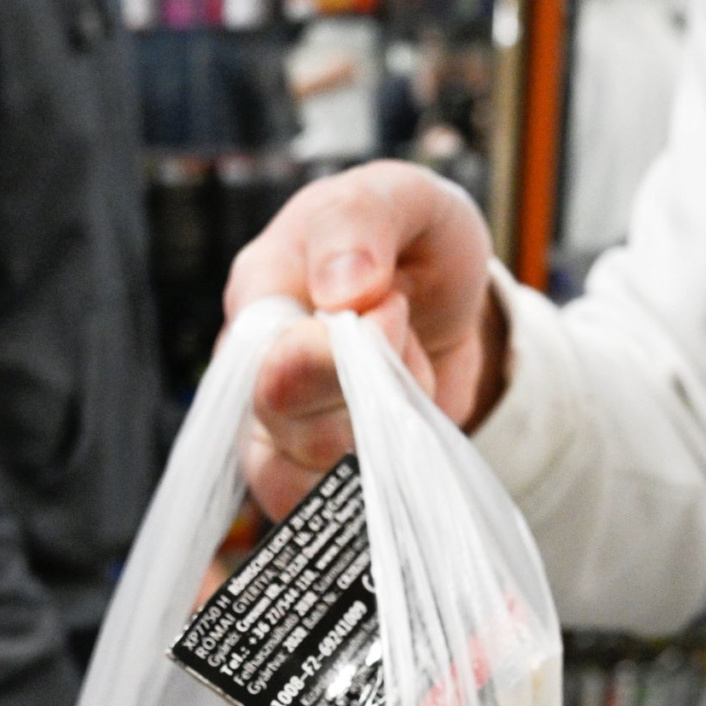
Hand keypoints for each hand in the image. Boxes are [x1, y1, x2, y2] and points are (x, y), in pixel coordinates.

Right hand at [224, 161, 507, 518]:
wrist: (450, 299)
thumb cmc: (412, 240)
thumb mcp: (402, 197)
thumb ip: (361, 222)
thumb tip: (344, 290)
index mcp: (260, 289)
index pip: (262, 344)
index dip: (329, 346)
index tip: (389, 309)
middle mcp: (255, 366)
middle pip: (280, 414)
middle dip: (363, 385)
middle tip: (404, 330)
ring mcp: (278, 430)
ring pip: (310, 469)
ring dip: (384, 425)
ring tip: (407, 367)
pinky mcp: (315, 476)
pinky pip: (330, 508)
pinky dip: (386, 475)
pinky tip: (403, 421)